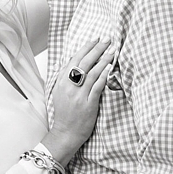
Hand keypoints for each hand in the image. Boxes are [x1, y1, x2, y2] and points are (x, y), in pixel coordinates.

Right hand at [44, 37, 116, 161]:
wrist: (65, 133)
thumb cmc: (65, 114)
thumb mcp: (60, 93)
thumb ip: (66, 78)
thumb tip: (76, 64)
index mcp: (61, 82)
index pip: (74, 60)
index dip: (85, 48)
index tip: (95, 39)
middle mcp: (68, 86)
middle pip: (83, 62)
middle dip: (97, 49)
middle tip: (107, 39)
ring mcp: (78, 95)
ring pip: (91, 72)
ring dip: (103, 59)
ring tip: (112, 50)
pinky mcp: (87, 104)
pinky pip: (97, 86)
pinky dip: (103, 75)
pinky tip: (110, 67)